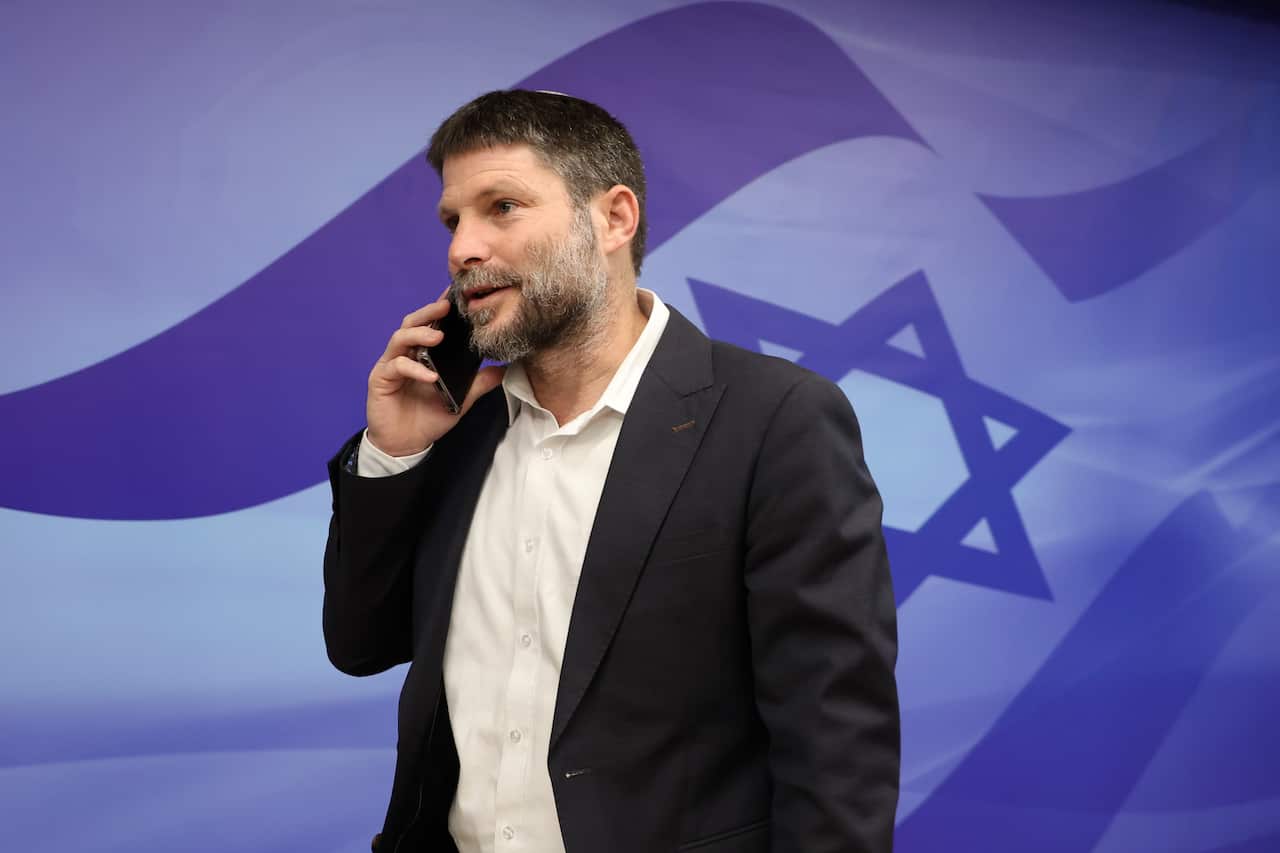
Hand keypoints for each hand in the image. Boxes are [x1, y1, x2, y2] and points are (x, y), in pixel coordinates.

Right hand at [365, 294, 504, 456]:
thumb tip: (502, 369)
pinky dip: (414, 368)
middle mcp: (405, 354)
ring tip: (439, 337)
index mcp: (423, 354)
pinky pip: (396, 366)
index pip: (430, 324)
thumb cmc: (428, 418)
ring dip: (420, 334)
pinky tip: (430, 375)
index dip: (441, 309)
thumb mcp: (460, 400)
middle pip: (412, 322)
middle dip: (429, 312)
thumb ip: (478, 383)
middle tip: (446, 306)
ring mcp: (391, 364)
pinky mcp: (381, 379)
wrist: (405, 445)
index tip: (456, 295)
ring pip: (400, 337)